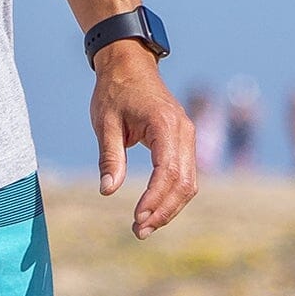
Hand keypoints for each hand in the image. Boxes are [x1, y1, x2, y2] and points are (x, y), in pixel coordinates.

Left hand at [92, 40, 197, 237]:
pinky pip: (184, 174)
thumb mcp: (105, 123)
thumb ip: (110, 156)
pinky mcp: (183, 141)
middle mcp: (184, 131)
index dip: (155, 199)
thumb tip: (108, 190)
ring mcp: (187, 136)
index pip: (168, 172)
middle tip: (140, 231)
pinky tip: (154, 209)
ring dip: (170, 207)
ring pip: (189, 182)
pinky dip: (172, 194)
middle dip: (164, 210)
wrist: (129, 64)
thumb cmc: (114, 91)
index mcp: (165, 125)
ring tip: (144, 226)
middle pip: (185, 182)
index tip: (138, 218)